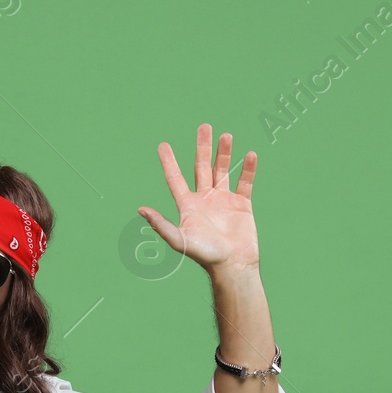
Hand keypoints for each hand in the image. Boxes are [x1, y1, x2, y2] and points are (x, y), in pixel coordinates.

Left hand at [137, 124, 259, 273]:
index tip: (163, 145)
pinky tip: (250, 155)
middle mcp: (205, 200)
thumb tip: (141, 209)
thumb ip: (160, 224)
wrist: (233, 266)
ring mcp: (224, 201)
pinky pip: (246, 182)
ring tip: (226, 135)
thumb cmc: (205, 255)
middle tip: (204, 126)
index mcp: (188, 206)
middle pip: (202, 167)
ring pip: (223, 170)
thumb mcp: (180, 239)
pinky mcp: (242, 205)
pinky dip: (248, 169)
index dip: (169, 162)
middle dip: (202, 147)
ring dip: (224, 153)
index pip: (175, 179)